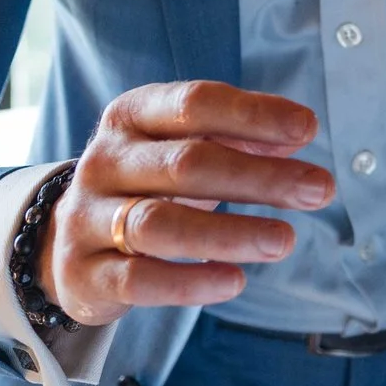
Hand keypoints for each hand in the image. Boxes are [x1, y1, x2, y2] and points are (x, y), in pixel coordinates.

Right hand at [46, 81, 334, 325]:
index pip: (196, 103)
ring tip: (285, 241)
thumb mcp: (182, 146)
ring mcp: (87, 218)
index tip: (308, 129)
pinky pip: (138, 279)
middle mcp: (104, 161)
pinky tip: (235, 280)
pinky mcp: (83, 273)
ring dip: (230, 233)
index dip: (254, 114)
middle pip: (186, 164)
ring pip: (160, 224)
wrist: (65, 240)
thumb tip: (298, 135)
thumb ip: (237, 136)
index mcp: (131, 115)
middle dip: (259, 177)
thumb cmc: (147, 183)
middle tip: (319, 189)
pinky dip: (190, 282)